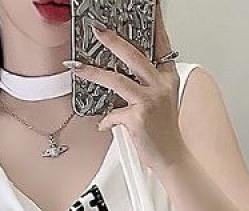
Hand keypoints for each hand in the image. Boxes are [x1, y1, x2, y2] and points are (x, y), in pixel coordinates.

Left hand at [63, 1, 188, 172]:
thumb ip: (146, 84)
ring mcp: (149, 101)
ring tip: (76, 67)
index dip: (155, 22)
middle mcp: (160, 86)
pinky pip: (112, 114)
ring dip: (92, 73)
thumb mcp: (162, 101)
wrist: (171, 156)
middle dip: (112, 40)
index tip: (151, 5)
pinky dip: (105, 121)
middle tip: (96, 29)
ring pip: (116, 80)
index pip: (161, 44)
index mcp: (167, 78)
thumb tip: (121, 75)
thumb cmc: (164, 131)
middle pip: (134, 56)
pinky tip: (104, 125)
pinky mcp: (137, 118)